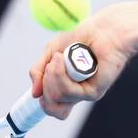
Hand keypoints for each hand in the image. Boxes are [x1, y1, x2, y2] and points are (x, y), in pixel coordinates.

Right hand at [29, 4, 135, 120]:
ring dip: (52, 75)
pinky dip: (60, 75)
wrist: (102, 29)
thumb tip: (35, 93)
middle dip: (45, 84)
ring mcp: (85, 93)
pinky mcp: (93, 91)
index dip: (42, 100)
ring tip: (60, 57)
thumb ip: (39, 72)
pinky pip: (68, 91)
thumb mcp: (51, 52)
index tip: (41, 83)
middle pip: (51, 107)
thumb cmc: (81, 37)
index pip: (52, 107)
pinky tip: (64, 59)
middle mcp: (76, 93)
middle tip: (52, 64)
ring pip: (57, 97)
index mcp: (67, 86)